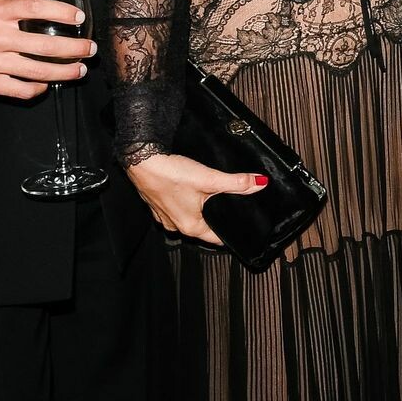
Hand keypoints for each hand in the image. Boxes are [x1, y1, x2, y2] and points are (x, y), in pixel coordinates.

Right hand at [0, 0, 95, 98]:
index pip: (35, 8)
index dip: (61, 12)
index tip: (79, 17)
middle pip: (46, 44)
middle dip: (75, 48)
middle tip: (90, 48)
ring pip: (38, 70)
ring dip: (65, 72)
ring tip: (79, 70)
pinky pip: (21, 90)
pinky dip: (38, 89)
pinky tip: (46, 84)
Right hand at [125, 152, 268, 243]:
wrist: (141, 161)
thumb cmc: (171, 174)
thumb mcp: (209, 178)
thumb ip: (236, 183)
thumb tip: (259, 183)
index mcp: (192, 226)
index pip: (217, 239)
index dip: (231, 233)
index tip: (242, 228)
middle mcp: (177, 226)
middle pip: (204, 228)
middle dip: (216, 219)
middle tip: (230, 208)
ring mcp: (165, 216)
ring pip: (189, 217)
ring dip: (200, 210)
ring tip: (211, 198)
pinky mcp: (157, 204)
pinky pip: (176, 208)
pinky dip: (185, 202)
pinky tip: (189, 190)